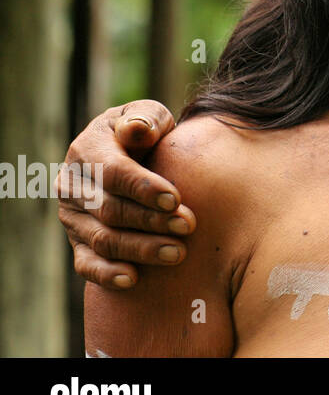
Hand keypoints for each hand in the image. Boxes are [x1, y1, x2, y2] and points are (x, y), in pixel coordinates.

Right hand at [57, 101, 194, 288]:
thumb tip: (138, 130)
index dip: (143, 188)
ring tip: (178, 253)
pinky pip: (86, 263)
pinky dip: (106, 275)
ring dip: (141, 249)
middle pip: (110, 210)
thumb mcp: (146, 115)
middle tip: (188, 226)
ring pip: (103, 239)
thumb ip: (144, 118)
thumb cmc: (146, 132)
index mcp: (86, 149)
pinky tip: (133, 280)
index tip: (175, 199)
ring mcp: (73, 217)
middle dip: (151, 220)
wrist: (132, 154)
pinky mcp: (78, 242)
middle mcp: (72, 185)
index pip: (112, 173)